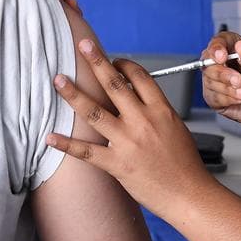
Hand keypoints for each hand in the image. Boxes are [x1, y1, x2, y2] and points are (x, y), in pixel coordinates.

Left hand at [47, 37, 215, 215]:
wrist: (189, 195)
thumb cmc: (186, 166)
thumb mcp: (177, 129)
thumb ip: (156, 113)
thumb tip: (139, 101)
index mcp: (161, 110)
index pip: (139, 76)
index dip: (123, 65)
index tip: (113, 61)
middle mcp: (143, 121)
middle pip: (114, 84)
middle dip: (96, 61)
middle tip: (82, 45)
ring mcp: (128, 142)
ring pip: (94, 111)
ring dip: (73, 94)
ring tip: (58, 80)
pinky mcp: (117, 164)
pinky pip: (87, 151)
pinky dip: (66, 144)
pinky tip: (50, 137)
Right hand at [201, 33, 240, 128]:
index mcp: (232, 47)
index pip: (217, 42)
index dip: (217, 49)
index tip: (223, 56)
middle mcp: (221, 62)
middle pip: (209, 63)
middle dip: (224, 74)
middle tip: (239, 81)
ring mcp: (216, 80)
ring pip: (210, 82)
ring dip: (229, 89)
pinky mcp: (215, 98)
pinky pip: (213, 97)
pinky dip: (228, 99)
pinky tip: (240, 98)